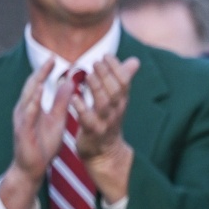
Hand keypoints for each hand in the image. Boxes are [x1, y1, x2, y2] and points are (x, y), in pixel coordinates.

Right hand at [0, 59, 76, 208]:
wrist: (32, 167)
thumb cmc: (43, 144)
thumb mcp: (57, 120)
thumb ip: (61, 102)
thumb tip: (69, 83)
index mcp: (32, 106)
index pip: (38, 84)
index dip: (45, 71)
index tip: (54, 58)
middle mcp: (24, 110)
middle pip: (31, 87)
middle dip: (40, 73)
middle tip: (50, 58)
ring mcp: (21, 120)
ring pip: (27, 100)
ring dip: (35, 86)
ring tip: (43, 73)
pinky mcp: (22, 131)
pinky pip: (27, 116)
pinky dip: (32, 105)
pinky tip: (38, 96)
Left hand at [76, 55, 139, 202]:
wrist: (104, 153)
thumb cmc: (108, 121)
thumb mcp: (119, 100)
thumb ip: (124, 79)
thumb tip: (135, 60)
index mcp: (122, 101)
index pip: (125, 82)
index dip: (117, 68)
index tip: (106, 56)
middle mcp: (116, 111)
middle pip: (116, 91)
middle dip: (107, 75)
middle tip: (96, 62)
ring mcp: (105, 122)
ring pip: (104, 104)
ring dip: (96, 89)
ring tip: (87, 75)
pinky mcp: (93, 133)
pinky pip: (88, 120)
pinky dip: (81, 108)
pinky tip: (74, 98)